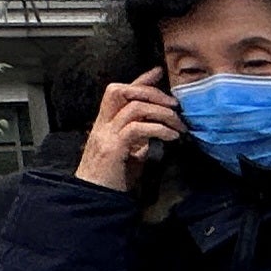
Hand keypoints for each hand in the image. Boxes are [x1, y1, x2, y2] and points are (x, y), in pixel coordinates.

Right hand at [75, 71, 183, 189]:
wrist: (92, 199)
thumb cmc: (110, 180)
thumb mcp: (128, 156)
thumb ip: (137, 142)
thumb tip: (152, 136)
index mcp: (105, 124)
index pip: (120, 92)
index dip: (140, 80)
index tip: (158, 72)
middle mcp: (103, 125)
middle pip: (122, 91)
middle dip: (151, 92)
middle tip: (174, 105)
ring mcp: (106, 135)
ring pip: (134, 107)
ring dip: (162, 112)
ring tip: (179, 125)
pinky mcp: (113, 149)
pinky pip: (138, 128)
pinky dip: (159, 129)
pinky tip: (171, 137)